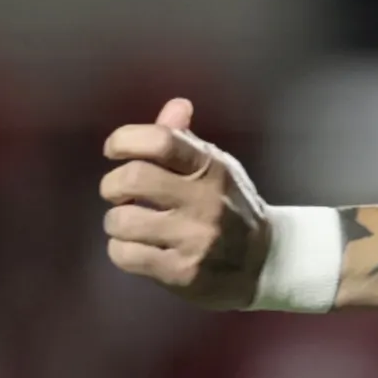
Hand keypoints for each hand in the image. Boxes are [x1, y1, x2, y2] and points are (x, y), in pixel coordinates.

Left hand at [98, 97, 272, 307]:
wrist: (265, 263)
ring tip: (132, 224)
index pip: (160, 141)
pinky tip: (138, 249)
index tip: (114, 151)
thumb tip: (176, 105)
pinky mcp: (182, 272)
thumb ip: (186, 140)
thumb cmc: (231, 208)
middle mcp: (205, 202)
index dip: (124, 140)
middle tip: (121, 193)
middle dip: (112, 185)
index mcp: (211, 169)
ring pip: (121, 220)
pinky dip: (121, 250)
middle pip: (133, 179)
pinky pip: (124, 255)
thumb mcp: (217, 169)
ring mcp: (194, 240)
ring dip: (116, 222)